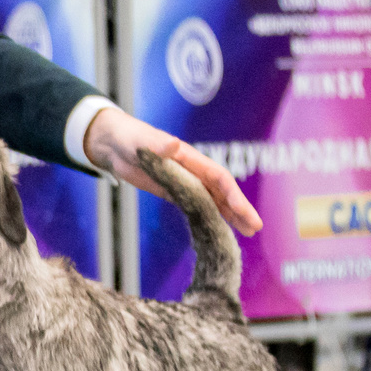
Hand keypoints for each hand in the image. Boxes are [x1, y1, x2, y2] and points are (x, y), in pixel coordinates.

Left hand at [82, 105, 261, 235]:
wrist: (114, 143)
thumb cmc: (129, 138)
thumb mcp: (142, 141)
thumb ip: (157, 144)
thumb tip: (173, 144)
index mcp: (190, 158)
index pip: (219, 177)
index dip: (233, 194)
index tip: (244, 211)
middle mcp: (193, 171)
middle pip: (222, 191)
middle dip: (240, 209)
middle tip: (256, 228)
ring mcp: (185, 182)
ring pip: (214, 200)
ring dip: (231, 215)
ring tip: (249, 232)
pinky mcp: (174, 191)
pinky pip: (198, 206)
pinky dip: (211, 217)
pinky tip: (220, 230)